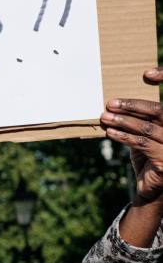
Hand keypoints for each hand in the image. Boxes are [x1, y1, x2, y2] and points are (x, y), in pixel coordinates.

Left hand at [101, 68, 162, 202]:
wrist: (151, 189)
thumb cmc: (147, 157)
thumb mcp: (144, 135)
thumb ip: (139, 119)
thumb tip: (116, 102)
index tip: (148, 73)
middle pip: (158, 111)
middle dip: (132, 105)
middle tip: (110, 103)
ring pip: (146, 128)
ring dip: (122, 121)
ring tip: (104, 117)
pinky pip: (141, 143)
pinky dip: (123, 136)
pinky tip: (109, 132)